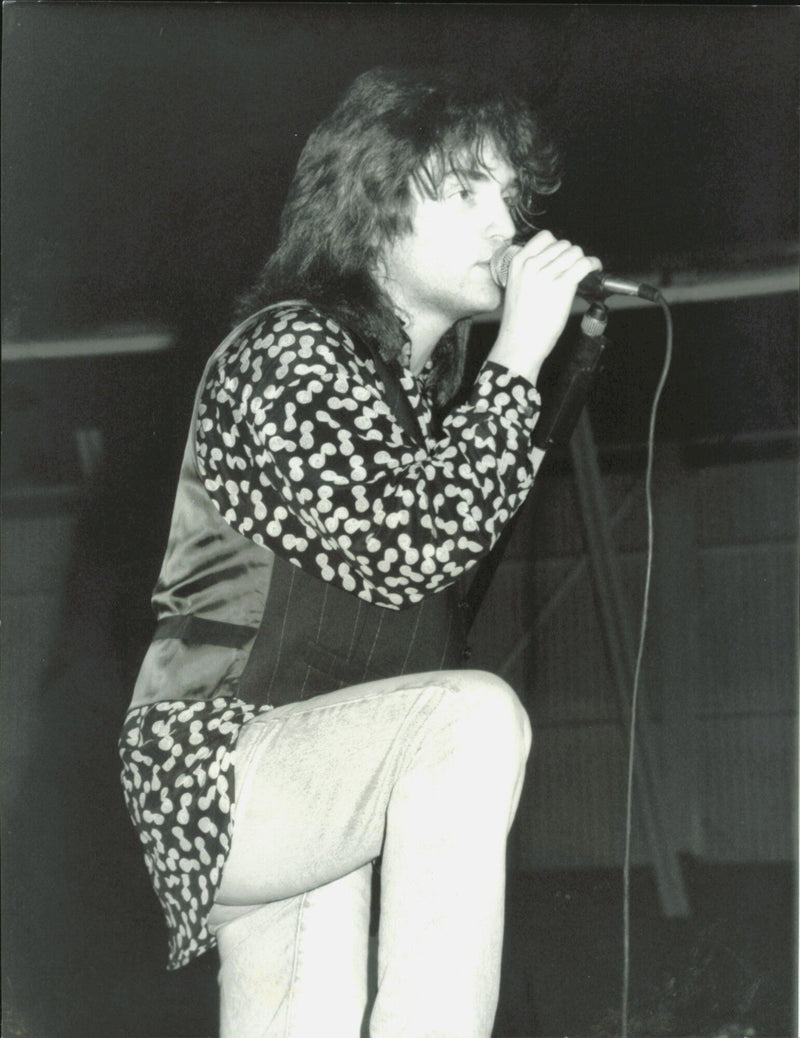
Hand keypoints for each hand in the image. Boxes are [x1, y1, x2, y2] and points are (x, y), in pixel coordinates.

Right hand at [486, 231, 601, 385]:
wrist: (519, 342)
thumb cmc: (518, 322)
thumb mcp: (516, 287)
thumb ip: (530, 271)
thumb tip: (554, 263)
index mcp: (518, 262)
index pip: (545, 237)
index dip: (557, 246)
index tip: (562, 257)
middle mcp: (531, 265)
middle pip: (563, 244)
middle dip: (571, 256)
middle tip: (573, 269)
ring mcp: (546, 274)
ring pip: (575, 252)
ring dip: (582, 260)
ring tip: (584, 270)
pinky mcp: (562, 286)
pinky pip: (584, 264)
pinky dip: (593, 265)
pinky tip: (594, 270)